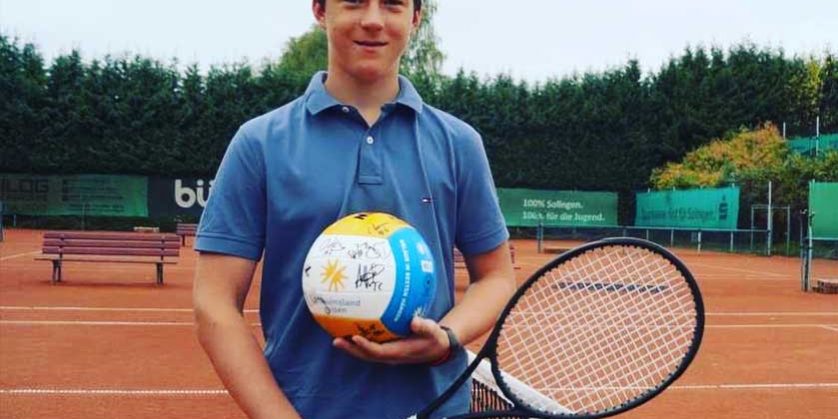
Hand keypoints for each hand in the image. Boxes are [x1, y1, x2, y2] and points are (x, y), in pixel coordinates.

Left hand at [332, 317, 450, 364]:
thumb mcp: (433, 332)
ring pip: (365, 353)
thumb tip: (414, 321)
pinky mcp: (387, 349)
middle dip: (351, 349)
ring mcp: (387, 354)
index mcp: (399, 352)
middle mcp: (390, 356)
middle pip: (366, 355)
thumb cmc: (434, 338)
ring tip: (335, 337)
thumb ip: (424, 326)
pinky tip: (349, 331)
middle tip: (336, 340)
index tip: (355, 338)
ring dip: (351, 347)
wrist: (437, 348)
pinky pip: (369, 347)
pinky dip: (358, 342)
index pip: (378, 351)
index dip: (366, 346)